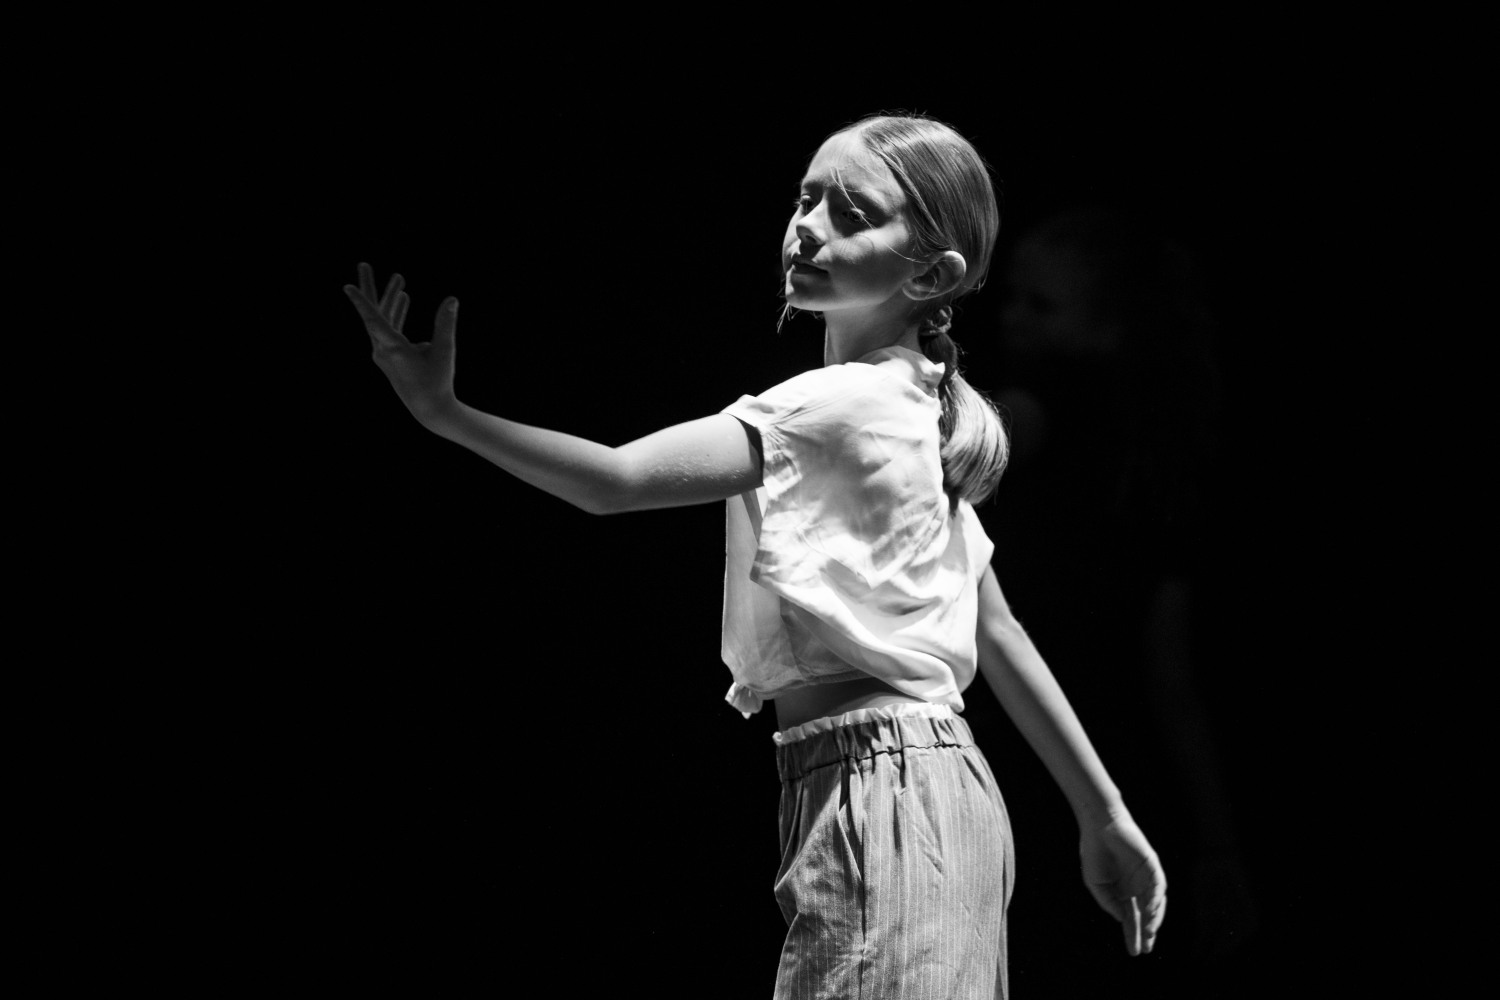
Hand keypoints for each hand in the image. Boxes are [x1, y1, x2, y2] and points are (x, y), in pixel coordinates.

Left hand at [345, 262, 458, 426]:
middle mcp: (383, 350)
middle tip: (363, 264)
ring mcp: (384, 353)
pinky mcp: (391, 356)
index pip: (373, 320)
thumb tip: (451, 299)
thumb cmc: (438, 382)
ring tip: (399, 278)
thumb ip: (446, 324)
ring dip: (392, 299)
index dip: (361, 302)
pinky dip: (396, 313)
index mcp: (392, 349)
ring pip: (383, 319)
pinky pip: (389, 328)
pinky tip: (405, 298)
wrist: (431, 408)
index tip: (347, 286)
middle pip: (373, 313)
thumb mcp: (445, 351)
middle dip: (370, 287)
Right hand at [1079, 814, 1166, 955]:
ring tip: (1149, 933)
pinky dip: (1156, 899)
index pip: (1131, 918)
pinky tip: (1150, 911)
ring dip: (1153, 919)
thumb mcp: (1095, 883)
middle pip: (1146, 915)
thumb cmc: (1094, 852)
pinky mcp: (1152, 865)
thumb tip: (1122, 919)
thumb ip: (1107, 902)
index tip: (1134, 952)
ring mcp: (1146, 877)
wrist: (1099, 827)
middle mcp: (1137, 887)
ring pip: (1155, 903)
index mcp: (1122, 892)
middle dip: (1146, 931)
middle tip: (1145, 949)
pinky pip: (1158, 885)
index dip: (1132, 935)